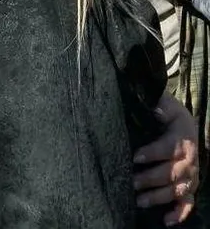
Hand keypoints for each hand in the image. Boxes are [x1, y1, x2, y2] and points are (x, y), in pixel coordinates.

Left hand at [133, 92, 198, 224]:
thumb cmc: (169, 116)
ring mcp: (191, 175)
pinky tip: (166, 220)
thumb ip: (160, 105)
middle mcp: (190, 160)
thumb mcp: (165, 105)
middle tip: (131, 182)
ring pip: (178, 190)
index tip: (135, 157)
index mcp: (183, 138)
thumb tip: (155, 109)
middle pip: (172, 172)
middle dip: (150, 179)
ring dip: (159, 197)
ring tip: (138, 201)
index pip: (168, 148)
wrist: (184, 126)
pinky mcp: (189, 187)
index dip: (152, 153)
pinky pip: (188, 203)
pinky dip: (180, 213)